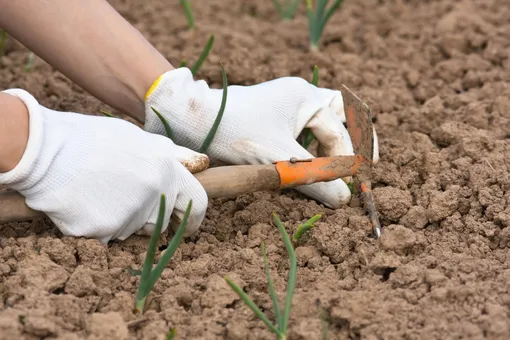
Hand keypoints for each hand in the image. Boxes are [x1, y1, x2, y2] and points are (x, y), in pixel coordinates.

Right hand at [0, 89, 208, 243]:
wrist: (46, 150)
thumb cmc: (93, 139)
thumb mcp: (139, 139)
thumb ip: (173, 156)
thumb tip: (202, 164)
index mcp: (167, 170)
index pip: (197, 203)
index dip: (194, 217)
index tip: (188, 225)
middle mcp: (155, 194)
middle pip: (162, 222)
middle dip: (149, 218)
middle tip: (123, 200)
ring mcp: (130, 215)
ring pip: (134, 230)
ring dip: (122, 219)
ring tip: (99, 193)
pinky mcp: (104, 231)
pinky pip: (107, 237)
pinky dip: (97, 226)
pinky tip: (83, 204)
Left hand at [144, 68, 378, 207]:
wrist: (193, 122)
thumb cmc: (236, 134)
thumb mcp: (279, 160)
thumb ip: (314, 179)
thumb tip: (344, 200)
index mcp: (306, 98)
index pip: (339, 132)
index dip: (349, 161)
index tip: (354, 185)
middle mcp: (299, 97)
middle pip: (340, 115)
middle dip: (354, 141)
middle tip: (367, 165)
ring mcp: (284, 106)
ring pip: (322, 123)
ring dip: (334, 144)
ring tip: (345, 167)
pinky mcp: (271, 119)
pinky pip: (302, 131)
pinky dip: (313, 147)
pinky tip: (313, 164)